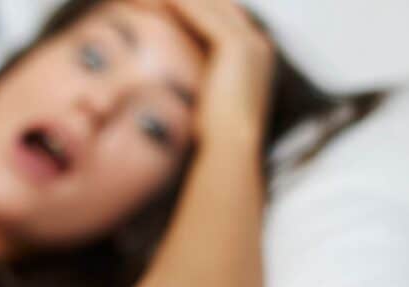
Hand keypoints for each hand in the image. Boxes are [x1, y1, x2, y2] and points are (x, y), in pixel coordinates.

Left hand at [136, 0, 274, 149]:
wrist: (231, 151)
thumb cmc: (215, 138)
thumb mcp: (206, 101)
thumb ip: (200, 82)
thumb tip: (174, 83)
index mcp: (253, 55)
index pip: (220, 17)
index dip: (192, 7)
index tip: (160, 5)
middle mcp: (257, 42)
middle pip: (216, 3)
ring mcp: (250, 40)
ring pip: (206, 2)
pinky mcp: (236, 44)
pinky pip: (200, 12)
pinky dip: (174, 3)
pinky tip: (150, 0)